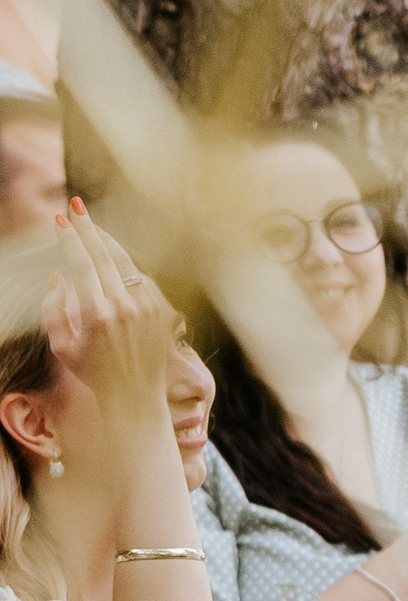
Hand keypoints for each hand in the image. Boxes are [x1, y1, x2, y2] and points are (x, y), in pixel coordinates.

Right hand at [42, 208, 175, 422]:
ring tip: (92, 225)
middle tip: (76, 206)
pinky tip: (112, 255)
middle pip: (104, 254)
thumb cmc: (91, 372)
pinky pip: (141, 275)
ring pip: (126, 260)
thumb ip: (53, 308)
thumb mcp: (62, 346)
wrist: (134, 394)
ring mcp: (147, 305)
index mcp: (97, 314)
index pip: (81, 263)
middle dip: (87, 227)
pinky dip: (125, 263)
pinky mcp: (161, 308)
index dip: (69, 238)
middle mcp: (125, 305)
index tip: (59, 220)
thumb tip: (58, 273)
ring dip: (107, 239)